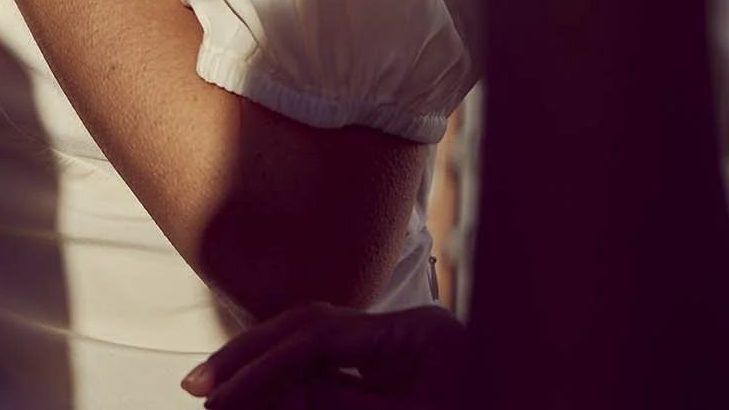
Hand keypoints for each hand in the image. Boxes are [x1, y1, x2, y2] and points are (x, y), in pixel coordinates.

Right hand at [183, 304, 468, 409]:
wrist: (531, 400)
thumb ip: (340, 406)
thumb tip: (273, 390)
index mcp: (418, 333)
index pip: (320, 337)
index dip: (265, 368)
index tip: (220, 399)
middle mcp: (404, 332)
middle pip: (309, 327)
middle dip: (252, 356)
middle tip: (198, 387)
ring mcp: (397, 353)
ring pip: (311, 347)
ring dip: (263, 370)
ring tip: (215, 393)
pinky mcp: (390, 377)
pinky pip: (328, 374)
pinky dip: (290, 386)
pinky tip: (255, 397)